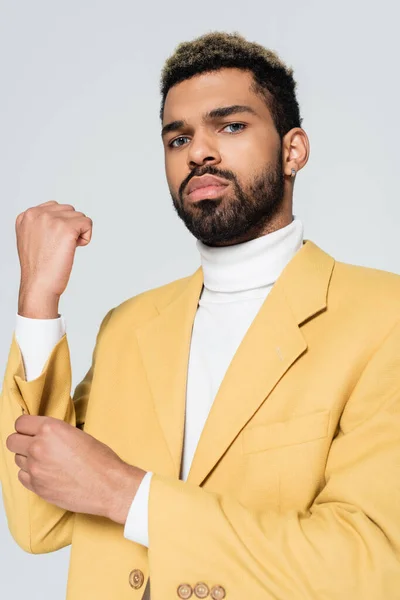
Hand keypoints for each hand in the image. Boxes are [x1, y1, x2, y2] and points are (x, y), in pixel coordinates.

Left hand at [6, 415, 146, 524]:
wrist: (108, 486)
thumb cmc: (100, 460)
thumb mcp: (78, 434)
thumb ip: (55, 433)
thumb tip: (43, 434)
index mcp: (50, 429)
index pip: (20, 423)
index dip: (26, 426)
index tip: (31, 430)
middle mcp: (38, 447)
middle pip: (12, 441)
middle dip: (21, 441)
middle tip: (33, 444)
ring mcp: (35, 469)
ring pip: (16, 459)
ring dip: (27, 458)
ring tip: (45, 461)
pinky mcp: (36, 487)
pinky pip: (22, 476)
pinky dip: (30, 474)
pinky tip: (45, 473)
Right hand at [16, 200, 92, 306]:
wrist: (38, 285)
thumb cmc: (38, 268)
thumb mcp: (31, 239)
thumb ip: (41, 224)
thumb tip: (62, 217)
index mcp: (26, 215)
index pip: (54, 207)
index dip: (60, 226)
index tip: (52, 242)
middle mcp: (37, 214)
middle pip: (68, 210)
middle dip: (70, 227)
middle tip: (59, 247)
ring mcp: (52, 219)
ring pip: (79, 216)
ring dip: (78, 233)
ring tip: (64, 248)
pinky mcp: (67, 228)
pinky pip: (88, 223)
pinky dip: (86, 237)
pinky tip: (75, 248)